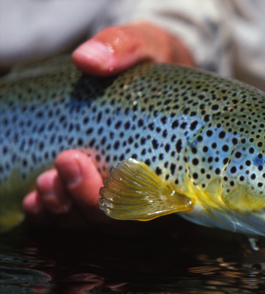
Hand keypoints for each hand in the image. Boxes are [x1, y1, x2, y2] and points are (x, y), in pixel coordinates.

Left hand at [23, 23, 193, 228]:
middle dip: (82, 199)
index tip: (75, 160)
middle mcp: (152, 184)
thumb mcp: (148, 44)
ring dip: (64, 209)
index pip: (148, 201)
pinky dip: (54, 217)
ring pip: (95, 224)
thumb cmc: (156, 61)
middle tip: (61, 164)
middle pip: (118, 219)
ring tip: (44, 183)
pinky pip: (79, 219)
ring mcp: (125, 190)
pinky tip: (36, 203)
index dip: (111, 197)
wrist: (153, 69)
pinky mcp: (101, 188)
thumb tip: (88, 60)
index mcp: (173, 160)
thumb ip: (125, 47)